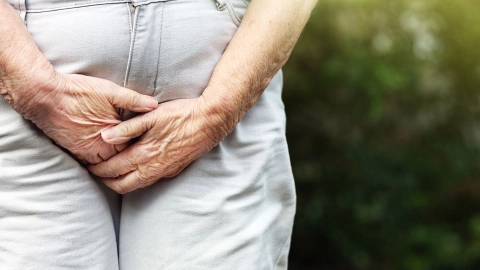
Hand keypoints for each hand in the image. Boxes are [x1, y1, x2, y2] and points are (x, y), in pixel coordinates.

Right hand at [23, 73, 157, 163]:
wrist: (43, 95)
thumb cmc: (78, 92)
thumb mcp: (110, 91)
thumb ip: (133, 100)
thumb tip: (154, 105)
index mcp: (111, 136)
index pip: (133, 149)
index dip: (142, 145)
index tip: (150, 143)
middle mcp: (98, 149)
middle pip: (120, 160)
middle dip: (129, 156)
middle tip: (141, 153)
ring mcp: (84, 153)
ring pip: (104, 164)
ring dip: (113, 159)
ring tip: (123, 154)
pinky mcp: (73, 152)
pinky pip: (90, 163)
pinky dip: (98, 160)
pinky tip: (104, 152)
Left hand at [87, 97, 230, 193]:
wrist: (211, 121)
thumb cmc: (181, 115)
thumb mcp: (151, 116)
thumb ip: (127, 128)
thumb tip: (104, 136)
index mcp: (144, 153)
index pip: (113, 169)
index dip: (97, 169)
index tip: (87, 165)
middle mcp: (153, 167)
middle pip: (122, 185)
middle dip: (105, 181)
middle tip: (95, 173)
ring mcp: (164, 171)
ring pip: (136, 185)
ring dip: (120, 182)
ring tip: (110, 174)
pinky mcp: (174, 170)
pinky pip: (149, 181)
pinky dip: (136, 179)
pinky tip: (134, 170)